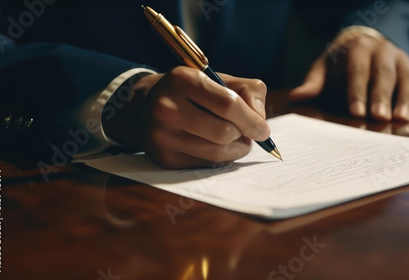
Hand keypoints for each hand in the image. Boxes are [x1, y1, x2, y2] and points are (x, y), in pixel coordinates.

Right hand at [102, 66, 269, 168]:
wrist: (145, 108)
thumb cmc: (192, 92)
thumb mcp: (218, 79)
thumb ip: (248, 91)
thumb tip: (260, 122)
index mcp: (182, 79)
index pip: (228, 104)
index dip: (252, 120)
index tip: (263, 129)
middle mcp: (167, 107)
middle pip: (224, 132)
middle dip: (243, 135)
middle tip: (247, 134)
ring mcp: (163, 135)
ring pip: (217, 152)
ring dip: (235, 149)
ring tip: (235, 140)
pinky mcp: (165, 158)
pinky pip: (206, 164)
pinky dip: (220, 158)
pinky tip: (216, 147)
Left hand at [290, 27, 408, 121]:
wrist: (362, 45)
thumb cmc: (340, 64)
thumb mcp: (324, 68)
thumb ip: (313, 84)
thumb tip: (295, 97)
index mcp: (358, 49)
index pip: (358, 70)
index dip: (357, 91)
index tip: (356, 112)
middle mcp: (384, 51)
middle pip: (385, 74)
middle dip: (382, 96)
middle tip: (380, 118)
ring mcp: (404, 60)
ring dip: (408, 100)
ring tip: (403, 120)